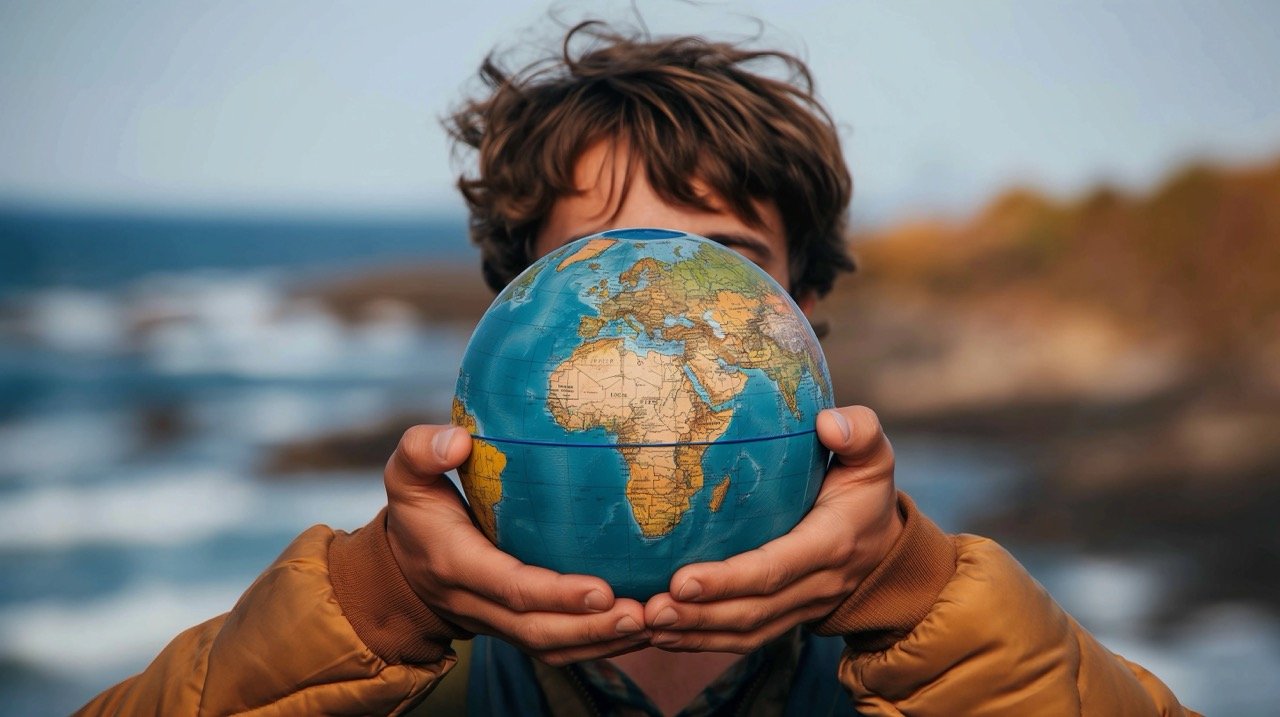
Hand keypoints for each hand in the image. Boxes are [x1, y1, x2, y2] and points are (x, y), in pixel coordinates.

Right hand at [384, 424, 648, 665]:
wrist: (401, 567)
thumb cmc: (416, 510)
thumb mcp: (406, 474)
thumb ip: (422, 451)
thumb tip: (457, 440)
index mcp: (456, 564)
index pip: (511, 587)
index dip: (556, 594)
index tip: (602, 590)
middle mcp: (477, 603)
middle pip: (538, 629)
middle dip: (592, 628)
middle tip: (644, 614)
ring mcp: (496, 624)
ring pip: (550, 647)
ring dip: (601, 642)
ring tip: (651, 625)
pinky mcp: (514, 630)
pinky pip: (555, 649)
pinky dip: (596, 647)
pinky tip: (636, 632)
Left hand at [641, 406, 901, 651]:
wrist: (887, 549)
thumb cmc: (866, 492)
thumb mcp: (872, 457)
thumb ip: (859, 432)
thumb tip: (828, 422)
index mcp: (831, 542)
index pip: (776, 568)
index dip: (730, 579)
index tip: (682, 579)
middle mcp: (816, 584)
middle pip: (753, 609)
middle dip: (700, 614)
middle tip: (650, 609)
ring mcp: (801, 609)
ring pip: (745, 631)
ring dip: (695, 633)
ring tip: (649, 623)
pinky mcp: (785, 620)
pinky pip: (744, 640)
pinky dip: (701, 642)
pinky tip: (662, 636)